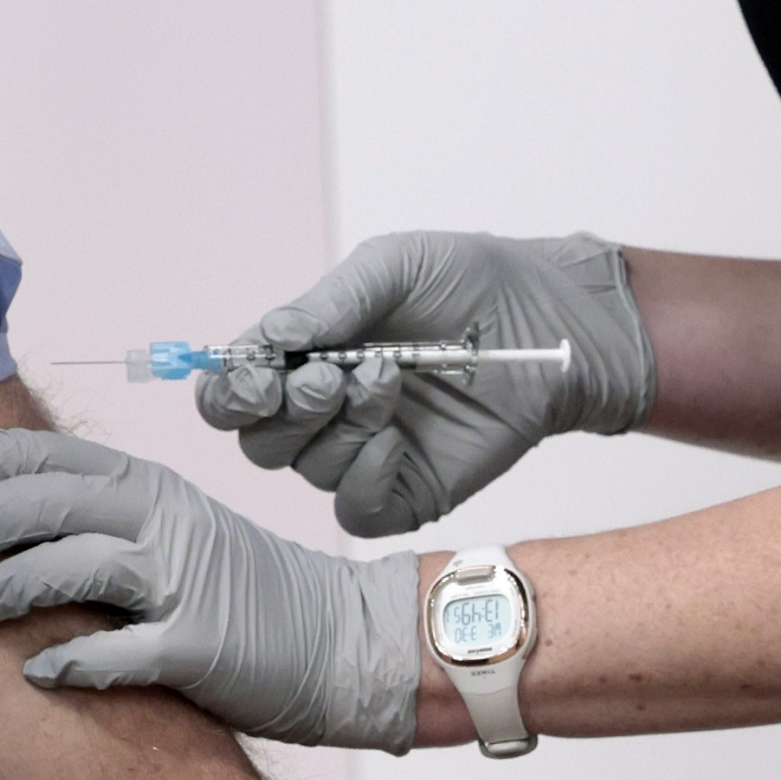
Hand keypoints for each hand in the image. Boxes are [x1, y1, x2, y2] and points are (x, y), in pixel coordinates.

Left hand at [0, 429, 419, 750]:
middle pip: (43, 502)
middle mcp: (159, 519)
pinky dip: (75, 660)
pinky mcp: (203, 645)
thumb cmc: (240, 590)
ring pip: (73, 564)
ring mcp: (183, 579)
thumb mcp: (167, 528)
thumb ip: (95, 517)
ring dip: (4, 585)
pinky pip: (125, 650)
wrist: (344, 640)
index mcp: (144, 486)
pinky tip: (35, 672)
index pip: (42, 456)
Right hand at [202, 231, 655, 535]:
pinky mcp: (409, 490)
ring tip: (389, 382)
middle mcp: (324, 411)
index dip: (229, 392)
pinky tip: (394, 441)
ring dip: (339, 428)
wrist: (552, 319)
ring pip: (306, 471)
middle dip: (285, 409)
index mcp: (303, 357)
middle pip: (258, 441)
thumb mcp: (393, 267)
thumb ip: (327, 302)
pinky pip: (355, 512)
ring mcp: (365, 453)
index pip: (231, 393)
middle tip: (334, 374)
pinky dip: (363, 479)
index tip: (261, 372)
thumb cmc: (472, 282)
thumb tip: (268, 340)